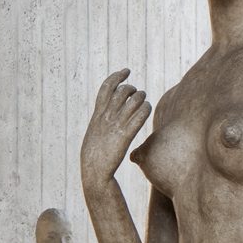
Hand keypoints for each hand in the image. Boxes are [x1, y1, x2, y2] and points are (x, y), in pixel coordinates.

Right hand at [80, 68, 151, 191]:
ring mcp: (116, 125)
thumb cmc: (94, 156)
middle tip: (136, 91)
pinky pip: (139, 116)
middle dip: (132, 88)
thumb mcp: (94, 134)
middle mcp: (106, 117)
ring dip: (141, 97)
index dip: (117, 77)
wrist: (94, 170)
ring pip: (133, 101)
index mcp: (97, 115)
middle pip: (122, 92)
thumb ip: (100, 122)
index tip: (126, 71)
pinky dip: (145, 109)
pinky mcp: (125, 135)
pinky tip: (148, 108)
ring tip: (144, 99)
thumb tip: (104, 115)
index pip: (107, 88)